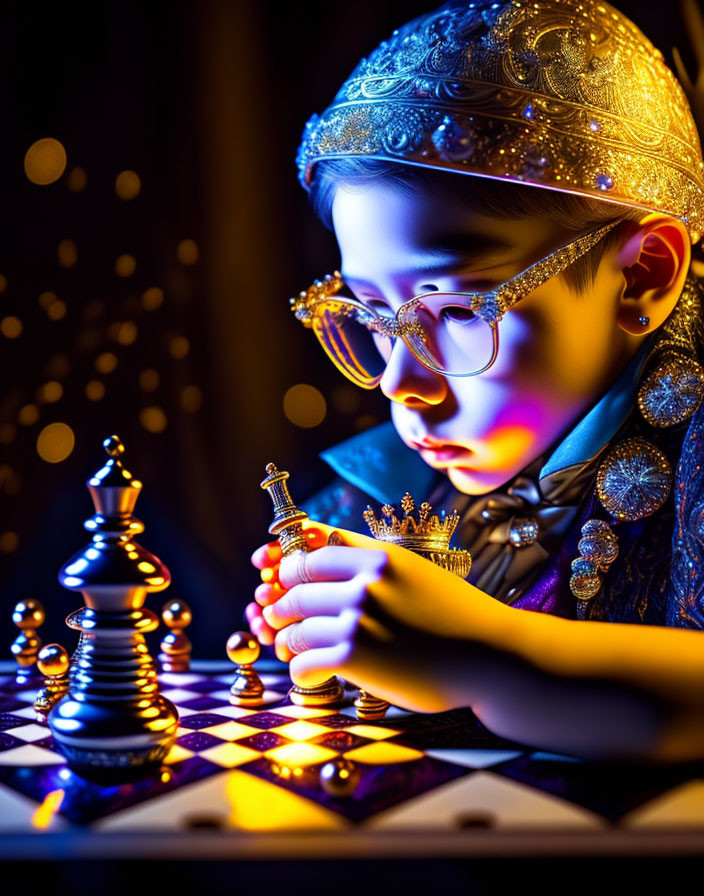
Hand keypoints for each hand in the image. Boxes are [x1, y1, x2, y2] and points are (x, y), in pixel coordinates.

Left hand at [249, 520, 511, 712]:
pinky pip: (303, 662)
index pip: (309, 550)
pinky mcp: (354, 657)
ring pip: (293, 626)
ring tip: (293, 650)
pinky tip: (310, 675)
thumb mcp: (413, 572)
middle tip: (278, 619)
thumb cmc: (452, 616)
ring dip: (287, 641)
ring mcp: (358, 619)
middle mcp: (364, 582)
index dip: (286, 567)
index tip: (282, 581)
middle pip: (294, 587)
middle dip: (281, 606)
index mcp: (378, 557)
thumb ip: (369, 561)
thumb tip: (319, 548)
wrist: (490, 657)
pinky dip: (300, 671)